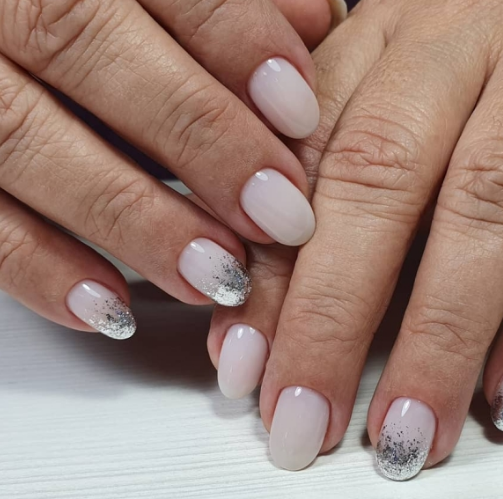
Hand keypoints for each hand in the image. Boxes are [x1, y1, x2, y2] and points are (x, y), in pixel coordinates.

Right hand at [0, 0, 334, 338]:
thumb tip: (313, 23)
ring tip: (216, 273)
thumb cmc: (91, 18)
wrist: (2, 31)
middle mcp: (2, 5)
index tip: (299, 114)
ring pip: (27, 141)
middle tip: (276, 213)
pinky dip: (40, 268)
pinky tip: (111, 306)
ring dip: (134, 220)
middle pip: (89, 50)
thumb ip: (225, 6)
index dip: (235, 43)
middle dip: (199, 139)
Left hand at [208, 0, 502, 478]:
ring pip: (488, 205)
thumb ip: (304, 209)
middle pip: (383, 176)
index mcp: (375, 40)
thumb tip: (248, 332)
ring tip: (406, 428)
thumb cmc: (449, 94)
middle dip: (337, 314)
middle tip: (307, 413)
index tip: (245, 365)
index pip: (303, 157)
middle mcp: (457, 47)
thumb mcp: (366, 126)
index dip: (270, 270)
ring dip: (440, 335)